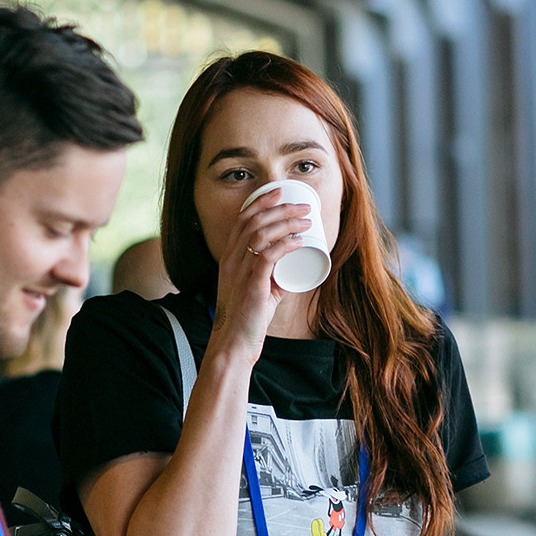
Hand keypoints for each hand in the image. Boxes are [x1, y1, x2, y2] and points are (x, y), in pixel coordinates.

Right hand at [208, 190, 312, 359]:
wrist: (234, 343)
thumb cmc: (247, 317)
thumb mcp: (258, 288)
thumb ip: (272, 274)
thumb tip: (294, 261)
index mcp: (229, 257)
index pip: (242, 219)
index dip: (261, 202)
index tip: (280, 193)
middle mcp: (231, 260)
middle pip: (254, 221)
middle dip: (281, 208)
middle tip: (304, 207)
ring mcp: (239, 272)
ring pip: (261, 234)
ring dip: (287, 222)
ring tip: (306, 220)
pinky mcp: (251, 285)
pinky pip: (267, 256)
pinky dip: (285, 245)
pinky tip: (299, 240)